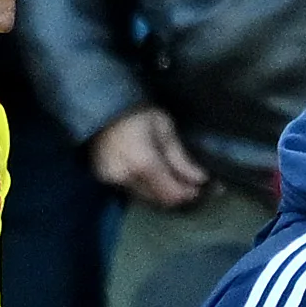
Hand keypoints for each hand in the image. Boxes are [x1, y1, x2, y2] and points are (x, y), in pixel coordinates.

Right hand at [89, 106, 208, 210]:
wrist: (105, 107)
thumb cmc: (139, 113)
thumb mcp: (165, 130)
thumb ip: (181, 159)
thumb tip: (200, 179)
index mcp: (143, 164)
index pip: (170, 193)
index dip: (188, 194)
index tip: (201, 189)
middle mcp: (126, 178)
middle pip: (158, 199)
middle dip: (176, 195)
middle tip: (191, 186)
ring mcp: (113, 180)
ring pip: (145, 198)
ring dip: (161, 193)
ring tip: (174, 181)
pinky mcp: (105, 179)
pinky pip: (131, 191)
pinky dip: (146, 187)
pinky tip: (154, 177)